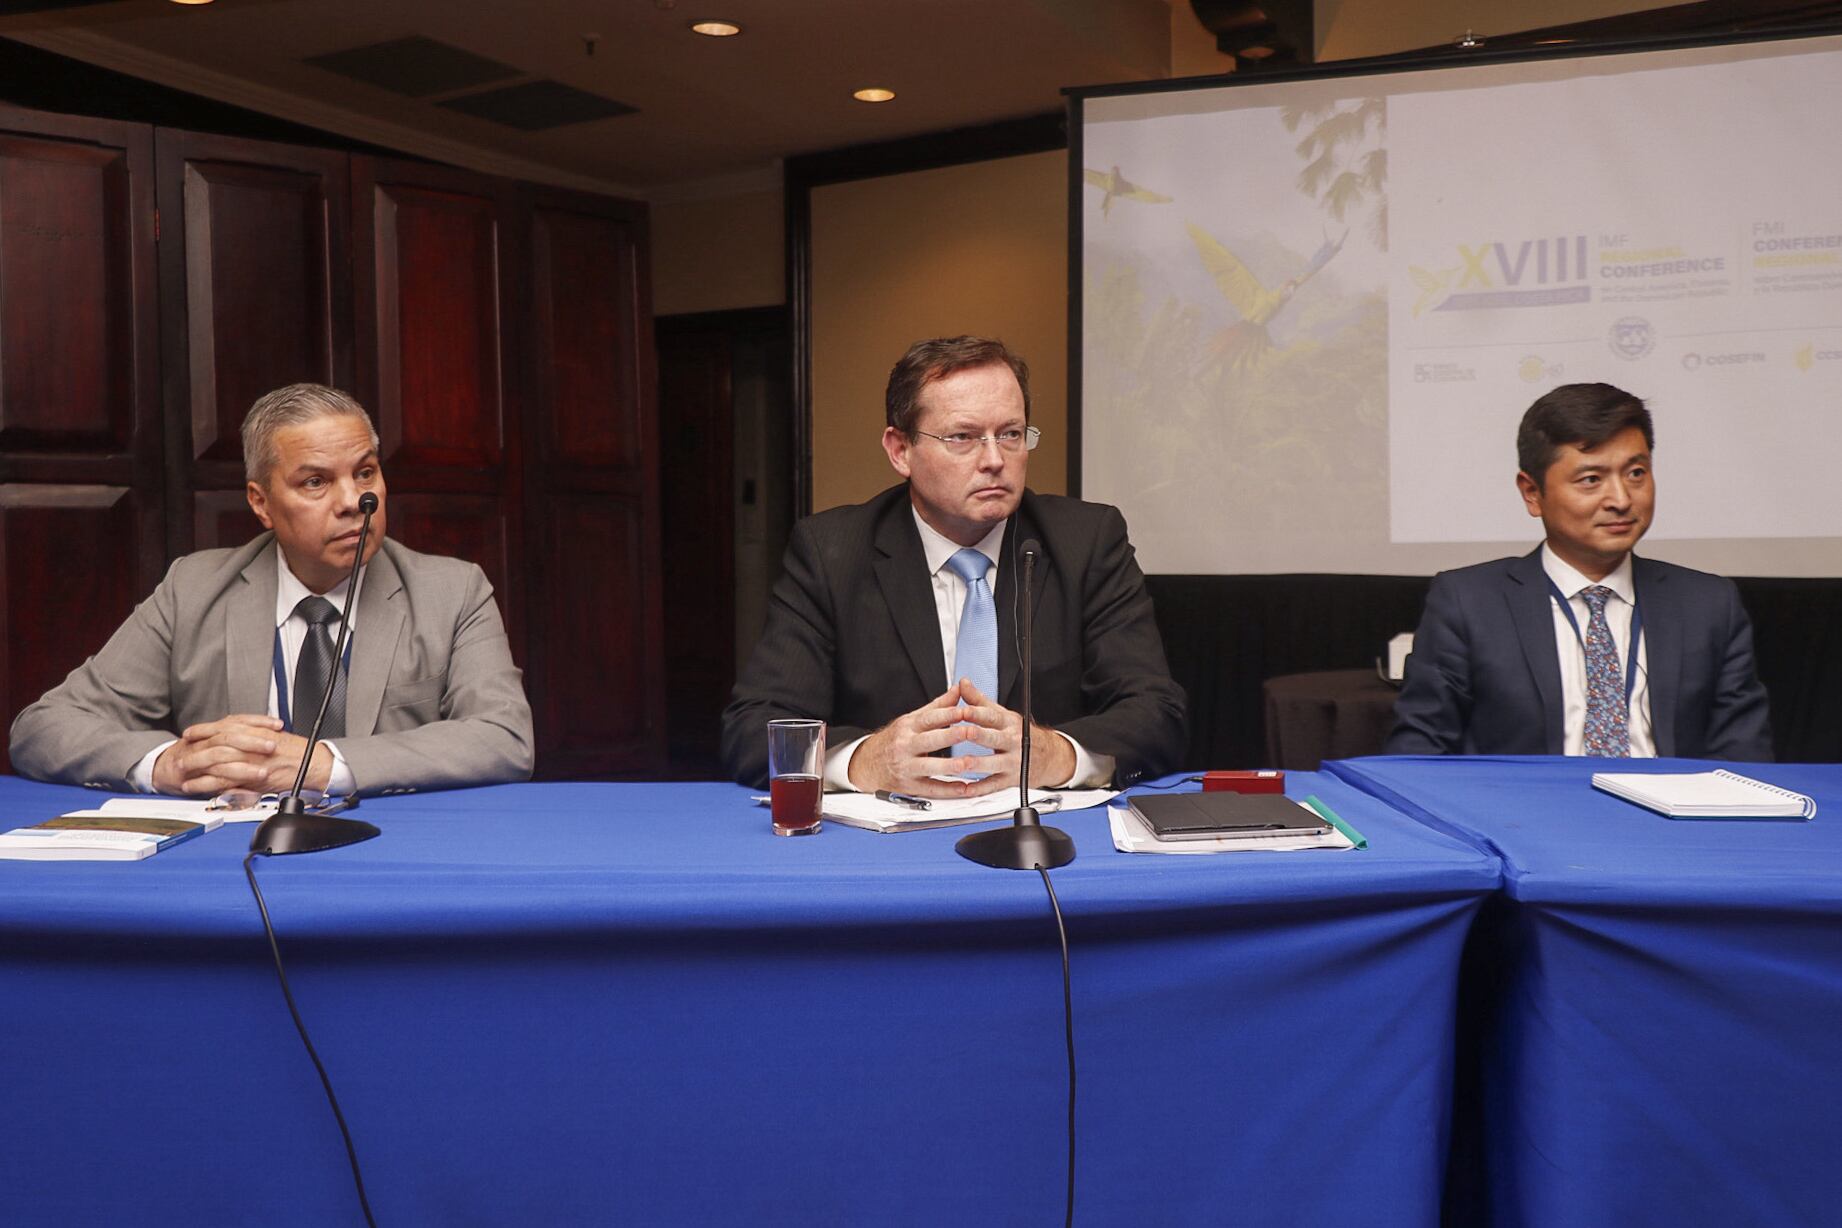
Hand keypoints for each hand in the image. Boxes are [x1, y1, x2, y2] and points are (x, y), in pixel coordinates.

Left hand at [151, 715, 333, 796]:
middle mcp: (249, 745)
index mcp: (254, 731)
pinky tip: (194, 787)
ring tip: (181, 772)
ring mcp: (248, 762)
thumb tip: (240, 734)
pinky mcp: (249, 779)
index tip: (191, 732)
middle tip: (180, 751)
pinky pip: (221, 781)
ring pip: (214, 762)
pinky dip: (204, 784)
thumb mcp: (274, 736)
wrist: (313, 765)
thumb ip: (255, 734)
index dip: (204, 729)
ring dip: (195, 767)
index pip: (222, 727)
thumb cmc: (299, 752)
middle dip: (194, 748)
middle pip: (214, 743)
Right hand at [846, 684, 990, 798]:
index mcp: (908, 727)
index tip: (965, 711)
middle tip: (971, 732)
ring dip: (950, 765)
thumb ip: (938, 706)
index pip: (929, 718)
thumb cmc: (894, 740)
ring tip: (968, 763)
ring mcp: (905, 767)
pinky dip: (947, 789)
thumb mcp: (912, 719)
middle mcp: (905, 746)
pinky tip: (963, 788)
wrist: (866, 764)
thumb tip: (958, 689)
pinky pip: (930, 789)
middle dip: (951, 736)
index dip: (947, 714)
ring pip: (929, 766)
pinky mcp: (908, 786)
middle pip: (929, 740)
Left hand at [948, 680, 1076, 793]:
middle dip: (978, 735)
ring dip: (977, 763)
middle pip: (994, 737)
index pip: (992, 716)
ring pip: (994, 763)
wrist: (1050, 756)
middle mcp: (1012, 741)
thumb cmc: (1020, 734)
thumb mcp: (1003, 714)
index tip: (961, 710)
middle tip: (962, 732)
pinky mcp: (1012, 780)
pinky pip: (994, 785)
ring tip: (961, 763)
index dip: (976, 712)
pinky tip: (966, 789)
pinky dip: (980, 788)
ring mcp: (1013, 761)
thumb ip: (979, 700)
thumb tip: (963, 683)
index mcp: (1008, 723)